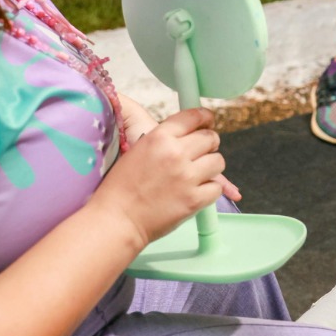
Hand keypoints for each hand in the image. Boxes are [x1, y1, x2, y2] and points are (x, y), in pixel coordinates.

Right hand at [89, 107, 223, 247]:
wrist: (117, 219)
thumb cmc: (121, 188)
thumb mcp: (138, 151)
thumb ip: (163, 140)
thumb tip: (187, 136)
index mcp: (159, 137)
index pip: (194, 116)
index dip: (205, 118)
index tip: (208, 121)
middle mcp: (175, 153)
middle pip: (210, 138)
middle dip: (209, 144)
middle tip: (203, 153)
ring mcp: (186, 176)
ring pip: (218, 161)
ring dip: (211, 167)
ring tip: (199, 174)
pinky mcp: (194, 199)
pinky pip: (217, 188)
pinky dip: (210, 190)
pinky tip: (197, 192)